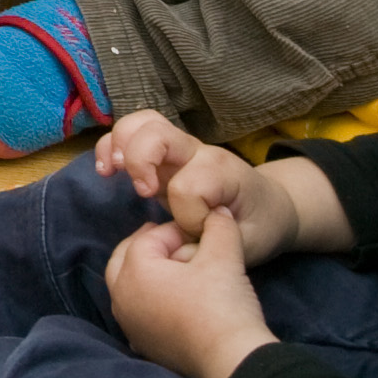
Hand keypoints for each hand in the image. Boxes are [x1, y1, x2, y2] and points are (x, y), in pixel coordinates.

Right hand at [94, 110, 276, 253]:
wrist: (270, 206)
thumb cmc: (258, 226)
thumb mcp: (247, 247)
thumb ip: (209, 249)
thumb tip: (174, 254)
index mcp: (223, 174)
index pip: (189, 187)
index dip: (189, 216)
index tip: (201, 233)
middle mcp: (199, 151)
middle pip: (157, 133)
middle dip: (140, 161)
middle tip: (143, 192)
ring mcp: (180, 148)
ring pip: (142, 123)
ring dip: (119, 144)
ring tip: (111, 172)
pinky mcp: (164, 153)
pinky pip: (133, 131)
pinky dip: (112, 146)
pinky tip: (107, 169)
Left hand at [106, 203, 279, 377]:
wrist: (232, 359)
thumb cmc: (222, 304)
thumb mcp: (225, 256)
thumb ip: (218, 227)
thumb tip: (218, 212)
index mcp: (133, 271)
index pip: (147, 238)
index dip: (174, 230)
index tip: (198, 232)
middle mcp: (121, 297)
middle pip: (125, 259)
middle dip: (149, 246)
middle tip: (174, 241)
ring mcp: (129, 324)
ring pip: (128, 287)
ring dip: (146, 274)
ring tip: (175, 269)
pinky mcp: (143, 345)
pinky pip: (138, 312)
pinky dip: (149, 301)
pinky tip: (169, 300)